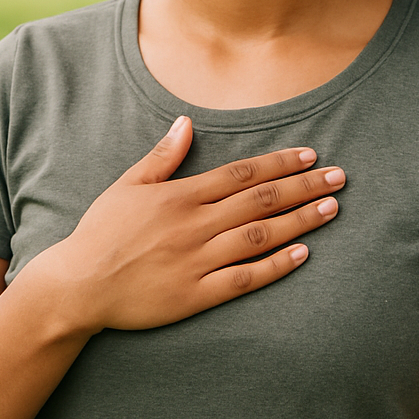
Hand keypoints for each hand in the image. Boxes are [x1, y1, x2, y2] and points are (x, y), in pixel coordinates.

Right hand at [24, 115, 343, 333]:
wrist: (78, 286)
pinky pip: (244, 278)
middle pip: (261, 200)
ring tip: (331, 209)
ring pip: (260, 235)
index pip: (243, 174)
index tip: (310, 155)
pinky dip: (275, 266)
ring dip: (300, 221)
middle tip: (339, 177)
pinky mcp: (196, 294)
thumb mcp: (126, 185)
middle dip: (304, 186)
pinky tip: (302, 255)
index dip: (280, 163)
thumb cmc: (101, 233)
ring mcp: (198, 260)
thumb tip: (186, 123)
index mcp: (180, 195)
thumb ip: (161, 156)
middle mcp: (195, 225)